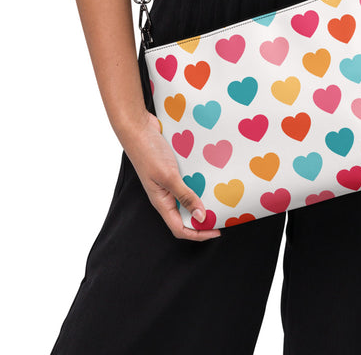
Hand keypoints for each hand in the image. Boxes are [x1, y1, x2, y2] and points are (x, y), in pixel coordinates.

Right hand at [119, 111, 221, 240]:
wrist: (138, 127)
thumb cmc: (148, 152)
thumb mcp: (168, 176)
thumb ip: (185, 196)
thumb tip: (201, 217)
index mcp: (162, 202)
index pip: (180, 229)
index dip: (198, 234)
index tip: (217, 231)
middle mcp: (165, 195)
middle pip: (186, 216)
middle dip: (203, 218)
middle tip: (222, 213)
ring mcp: (168, 181)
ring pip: (188, 197)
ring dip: (203, 198)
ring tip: (220, 196)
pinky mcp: (172, 169)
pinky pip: (188, 180)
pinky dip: (199, 181)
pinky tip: (211, 176)